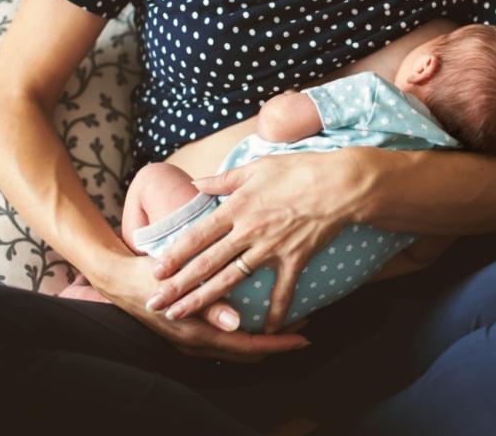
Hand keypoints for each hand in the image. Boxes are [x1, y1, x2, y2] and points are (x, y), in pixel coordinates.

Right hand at [94, 253, 312, 363]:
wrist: (118, 279)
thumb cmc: (149, 276)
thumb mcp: (177, 286)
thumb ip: (208, 305)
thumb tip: (238, 322)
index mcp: (198, 334)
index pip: (250, 346)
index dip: (280, 344)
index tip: (305, 337)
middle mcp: (198, 344)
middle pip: (249, 351)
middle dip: (279, 342)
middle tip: (305, 325)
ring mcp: (194, 341)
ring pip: (240, 347)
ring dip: (266, 337)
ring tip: (289, 320)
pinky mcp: (191, 331)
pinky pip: (228, 340)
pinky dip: (248, 332)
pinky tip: (258, 315)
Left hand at [145, 148, 371, 333]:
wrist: (339, 183)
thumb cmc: (299, 169)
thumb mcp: (257, 167)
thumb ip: (223, 179)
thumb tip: (196, 183)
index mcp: (237, 208)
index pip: (197, 236)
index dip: (174, 255)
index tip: (155, 272)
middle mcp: (249, 231)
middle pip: (207, 263)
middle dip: (179, 287)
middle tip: (157, 305)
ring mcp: (271, 248)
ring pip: (232, 280)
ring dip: (206, 300)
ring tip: (184, 315)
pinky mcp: (295, 259)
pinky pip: (283, 290)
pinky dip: (276, 311)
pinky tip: (266, 329)